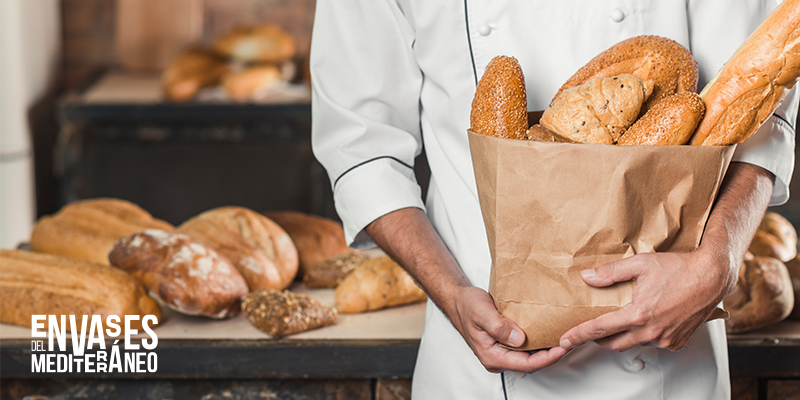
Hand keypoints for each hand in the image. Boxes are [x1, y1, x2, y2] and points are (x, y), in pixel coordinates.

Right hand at [451, 286, 569, 372]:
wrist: (459, 300)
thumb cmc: (467, 306)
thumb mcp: (481, 312)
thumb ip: (498, 327)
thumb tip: (518, 339)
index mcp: (492, 356)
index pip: (527, 364)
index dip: (548, 358)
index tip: (563, 347)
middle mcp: (498, 357)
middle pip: (532, 363)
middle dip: (553, 355)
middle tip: (571, 341)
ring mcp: (503, 352)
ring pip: (531, 356)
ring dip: (548, 349)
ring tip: (565, 337)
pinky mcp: (507, 344)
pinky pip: (527, 348)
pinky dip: (540, 341)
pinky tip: (550, 332)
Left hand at [559, 250, 727, 351]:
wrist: (712, 276)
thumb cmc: (679, 268)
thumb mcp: (640, 264)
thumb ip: (610, 273)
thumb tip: (587, 277)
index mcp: (639, 314)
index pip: (600, 329)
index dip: (579, 335)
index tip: (565, 340)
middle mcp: (651, 331)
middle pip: (614, 343)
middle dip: (599, 338)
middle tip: (591, 328)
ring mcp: (665, 339)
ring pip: (634, 344)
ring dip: (624, 336)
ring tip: (621, 320)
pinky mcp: (676, 342)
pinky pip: (653, 343)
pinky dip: (645, 335)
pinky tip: (647, 320)